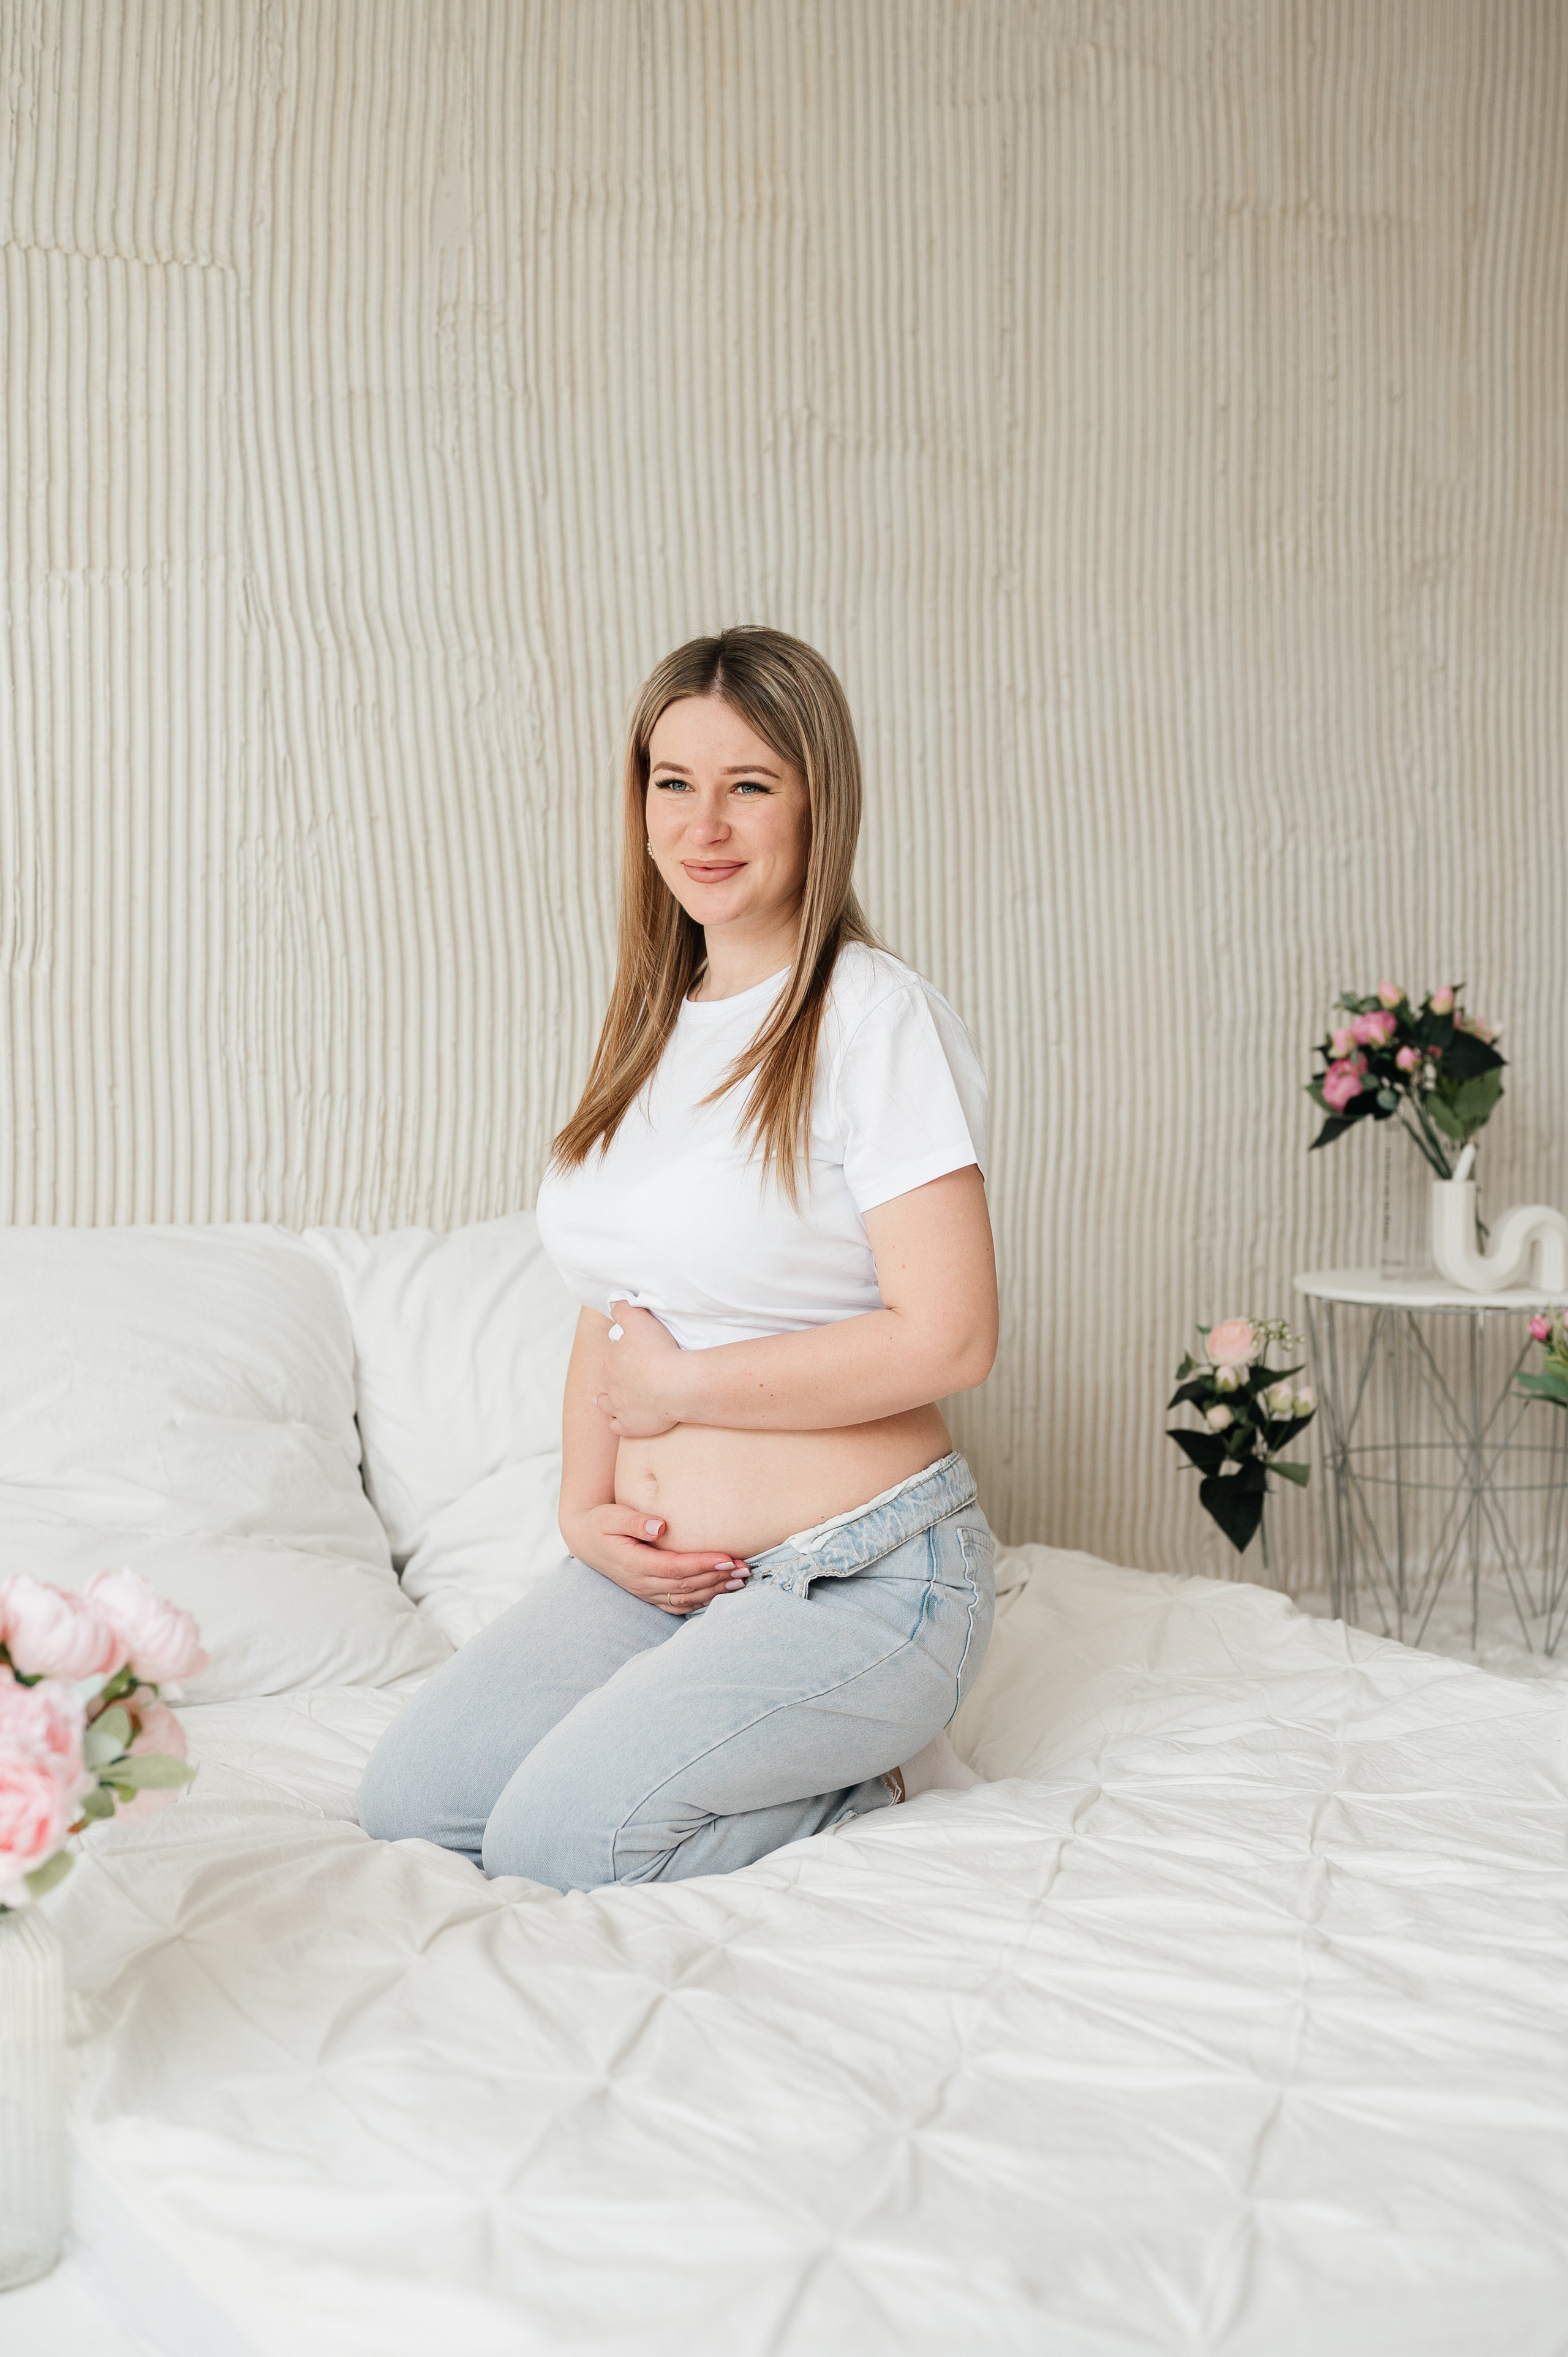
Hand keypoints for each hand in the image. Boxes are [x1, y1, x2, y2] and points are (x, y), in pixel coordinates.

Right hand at [563, 1503, 748, 1615]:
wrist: (586, 1539)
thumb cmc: (601, 1523)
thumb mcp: (611, 1516)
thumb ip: (634, 1520)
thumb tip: (659, 1525)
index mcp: (634, 1564)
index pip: (675, 1568)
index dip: (702, 1565)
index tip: (727, 1558)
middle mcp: (641, 1583)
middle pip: (685, 1586)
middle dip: (716, 1579)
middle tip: (744, 1569)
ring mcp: (646, 1592)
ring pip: (685, 1598)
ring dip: (714, 1591)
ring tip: (740, 1581)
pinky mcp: (650, 1595)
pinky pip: (678, 1605)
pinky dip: (701, 1602)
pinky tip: (720, 1594)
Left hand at [591, 1301, 687, 1437]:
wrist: (676, 1384)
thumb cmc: (659, 1350)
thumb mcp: (639, 1319)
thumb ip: (623, 1309)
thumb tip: (614, 1302)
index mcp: (610, 1360)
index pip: (611, 1355)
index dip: (621, 1353)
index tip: (633, 1352)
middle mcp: (610, 1385)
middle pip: (608, 1379)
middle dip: (613, 1376)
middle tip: (626, 1374)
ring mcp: (619, 1407)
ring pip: (606, 1405)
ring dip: (605, 1402)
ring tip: (603, 1401)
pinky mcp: (631, 1426)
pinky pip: (618, 1426)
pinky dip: (618, 1423)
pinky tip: (621, 1422)